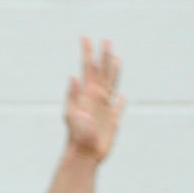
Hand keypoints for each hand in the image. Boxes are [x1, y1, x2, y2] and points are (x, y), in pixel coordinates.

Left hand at [64, 37, 123, 162]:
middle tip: (106, 40)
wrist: (83, 155)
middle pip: (102, 72)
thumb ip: (73, 96)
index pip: (87, 68)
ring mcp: (104, 108)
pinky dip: (120, 101)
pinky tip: (121, 96)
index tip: (85, 37)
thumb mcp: (71, 115)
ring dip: (114, 71)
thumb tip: (73, 76)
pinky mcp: (112, 121)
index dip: (87, 53)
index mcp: (86, 94)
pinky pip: (118, 107)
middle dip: (103, 56)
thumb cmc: (76, 136)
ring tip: (116, 58)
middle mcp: (95, 98)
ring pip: (112, 84)